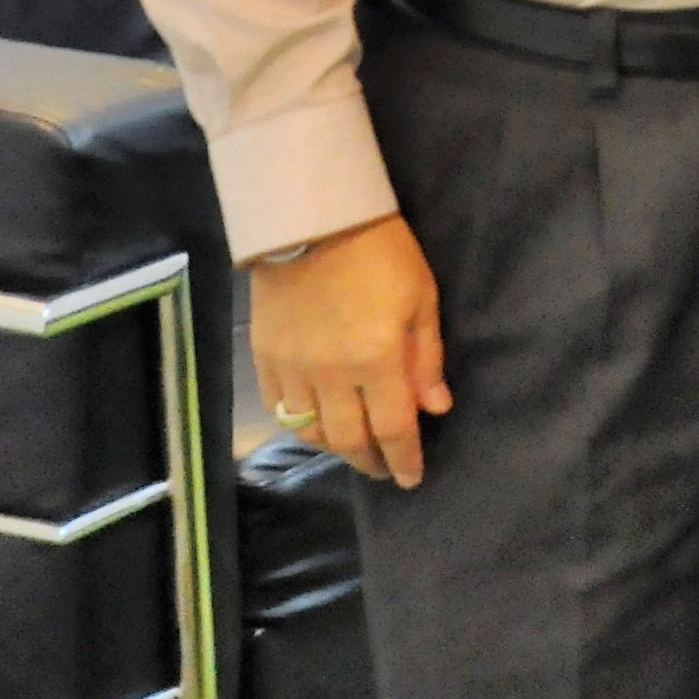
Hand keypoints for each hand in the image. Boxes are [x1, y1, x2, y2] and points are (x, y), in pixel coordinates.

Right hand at [248, 215, 449, 486]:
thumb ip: (426, 359)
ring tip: (352, 448)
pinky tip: (313, 423)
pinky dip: (297, 422)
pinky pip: (277, 407)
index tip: (412, 479)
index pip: (393, 428)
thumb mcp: (422, 299)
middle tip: (384, 470)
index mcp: (377, 361)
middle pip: (348, 438)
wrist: (314, 219)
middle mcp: (331, 375)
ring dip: (333, 447)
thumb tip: (435, 408)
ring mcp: (291, 368)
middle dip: (369, 461)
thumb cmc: (383, 253)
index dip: (404, 459)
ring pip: (308, 429)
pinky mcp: (263, 355)